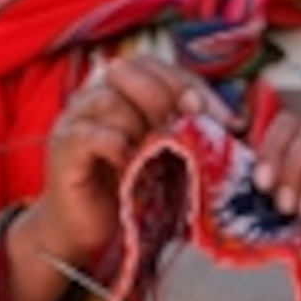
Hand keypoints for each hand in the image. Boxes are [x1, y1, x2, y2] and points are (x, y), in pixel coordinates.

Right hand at [2, 56, 217, 300]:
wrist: (88, 232)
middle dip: (166, 95)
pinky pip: (90, 134)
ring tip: (157, 152)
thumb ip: (189, 133)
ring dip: (141, 124)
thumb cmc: (132, 192)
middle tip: (190, 126)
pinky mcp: (63, 149)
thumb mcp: (168, 157)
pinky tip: (131, 164)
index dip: (191, 85)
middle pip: (129, 70)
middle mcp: (95, 96)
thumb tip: (237, 125)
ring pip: (109, 100)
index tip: (225, 120)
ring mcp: (75, 120)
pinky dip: (116, 146)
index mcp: (122, 91)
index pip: (156, 67)